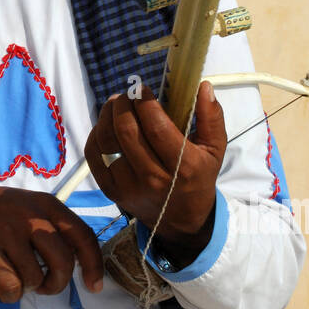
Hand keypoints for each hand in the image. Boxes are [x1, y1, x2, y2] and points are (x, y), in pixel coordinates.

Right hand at [0, 184, 103, 302]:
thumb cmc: (5, 214)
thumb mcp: (34, 209)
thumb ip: (57, 231)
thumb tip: (82, 266)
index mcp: (48, 204)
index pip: (82, 235)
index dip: (93, 264)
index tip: (93, 286)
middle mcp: (30, 215)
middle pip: (62, 261)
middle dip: (57, 283)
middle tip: (46, 286)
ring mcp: (7, 231)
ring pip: (35, 278)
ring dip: (28, 286)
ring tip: (16, 274)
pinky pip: (10, 287)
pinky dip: (9, 293)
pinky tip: (1, 279)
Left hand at [84, 82, 226, 255]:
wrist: (181, 222)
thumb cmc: (198, 178)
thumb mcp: (215, 150)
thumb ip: (211, 117)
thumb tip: (203, 86)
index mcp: (183, 167)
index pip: (156, 128)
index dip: (145, 103)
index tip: (142, 89)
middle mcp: (154, 178)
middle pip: (127, 132)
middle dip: (123, 104)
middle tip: (127, 94)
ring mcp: (128, 186)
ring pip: (106, 142)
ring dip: (107, 115)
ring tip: (116, 104)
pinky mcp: (111, 191)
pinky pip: (93, 155)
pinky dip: (95, 134)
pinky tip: (106, 125)